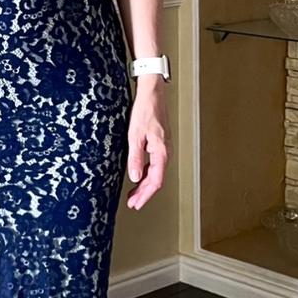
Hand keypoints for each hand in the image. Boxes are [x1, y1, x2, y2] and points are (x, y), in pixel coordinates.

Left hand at [126, 77, 170, 209]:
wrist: (152, 94)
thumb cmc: (145, 111)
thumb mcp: (135, 135)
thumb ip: (135, 158)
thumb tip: (134, 177)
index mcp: (161, 153)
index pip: (155, 181)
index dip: (145, 195)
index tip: (136, 204)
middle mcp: (165, 153)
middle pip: (156, 180)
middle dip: (144, 193)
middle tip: (133, 203)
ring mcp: (163, 148)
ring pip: (156, 173)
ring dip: (145, 184)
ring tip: (133, 194)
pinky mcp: (159, 144)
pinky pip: (154, 164)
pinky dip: (146, 173)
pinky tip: (138, 175)